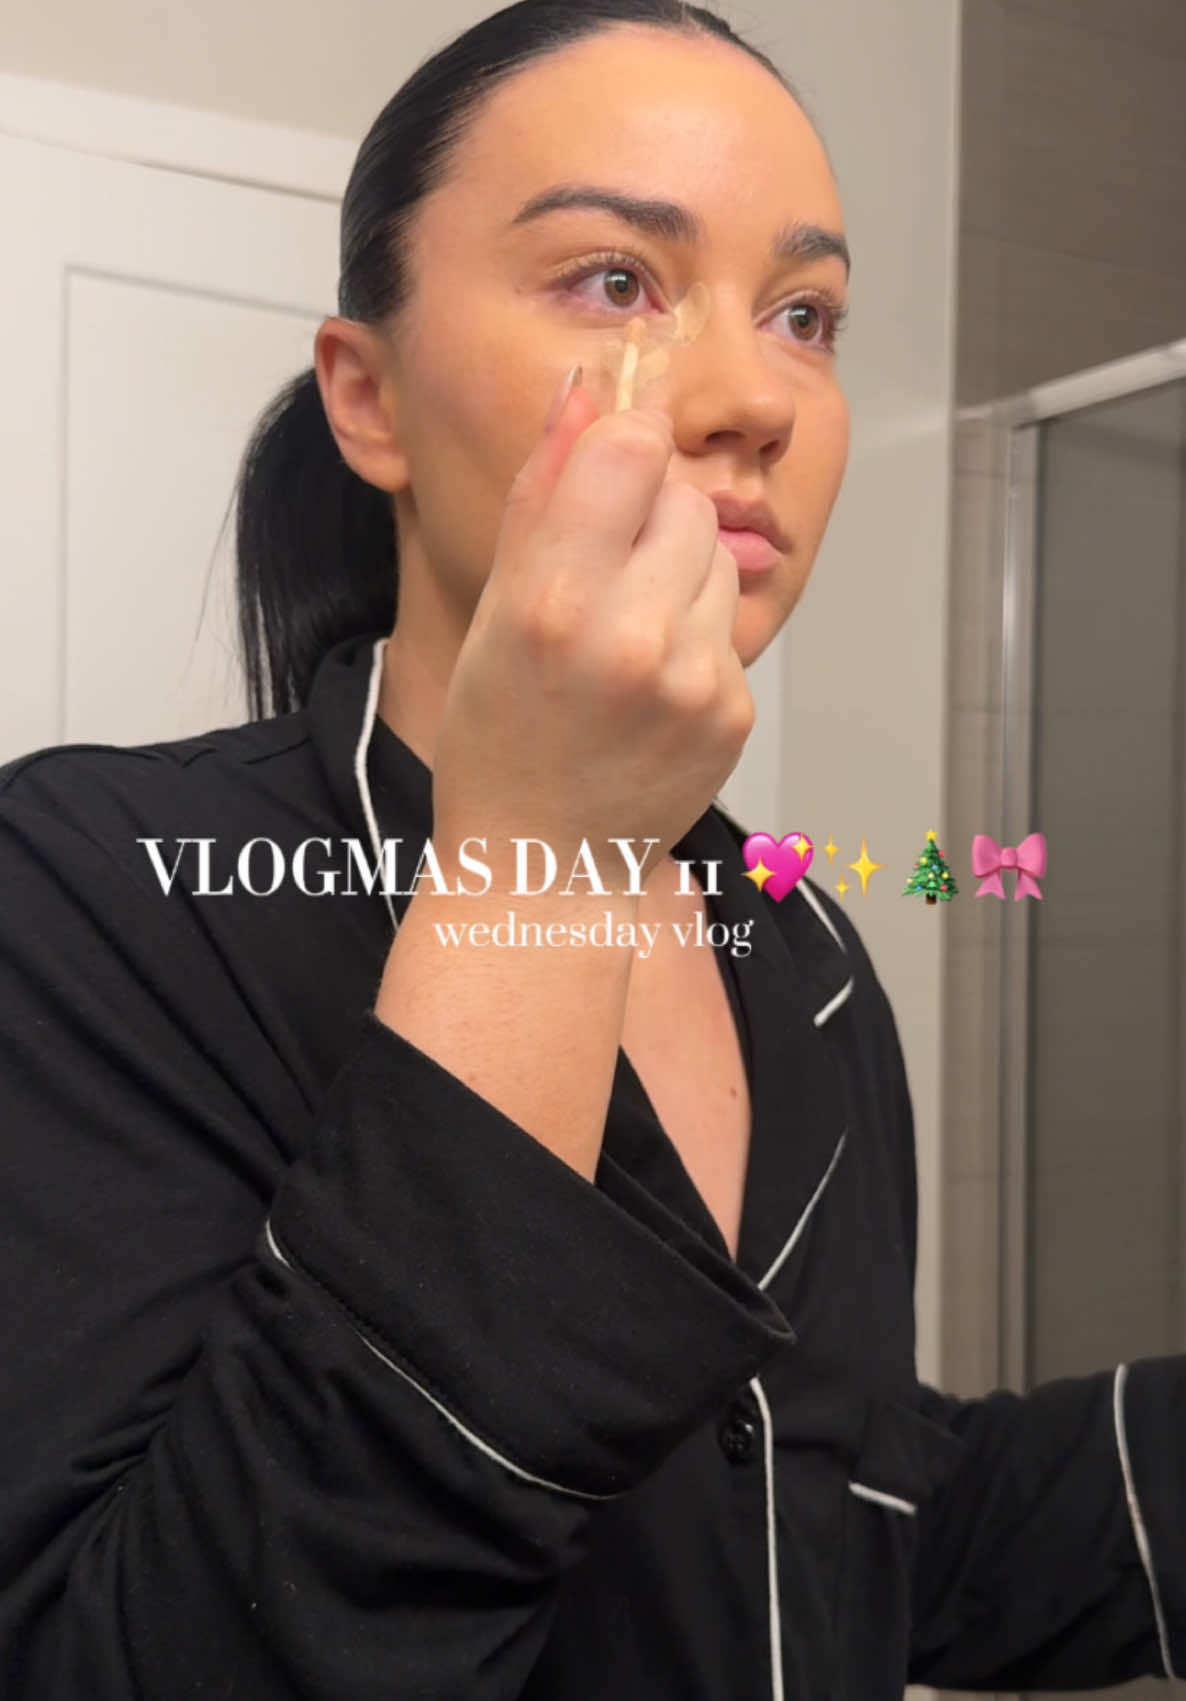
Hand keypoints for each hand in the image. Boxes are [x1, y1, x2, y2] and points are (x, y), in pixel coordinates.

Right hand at [431, 374, 752, 883]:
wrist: (543, 863)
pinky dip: (695, 640)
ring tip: (624, 641)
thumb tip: (586, 388)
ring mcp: (693, 680)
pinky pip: (728, 626)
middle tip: (599, 587)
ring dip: (677, 578)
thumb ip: (541, 493)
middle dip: (647, 522)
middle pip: (683, 499)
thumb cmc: (498, 736)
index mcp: (552, 602)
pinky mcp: (733, 711)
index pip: (630, 448)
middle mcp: (630, 637)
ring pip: (715, 558)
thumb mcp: (490, 609)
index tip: (602, 481)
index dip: (618, 452)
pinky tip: (650, 689)